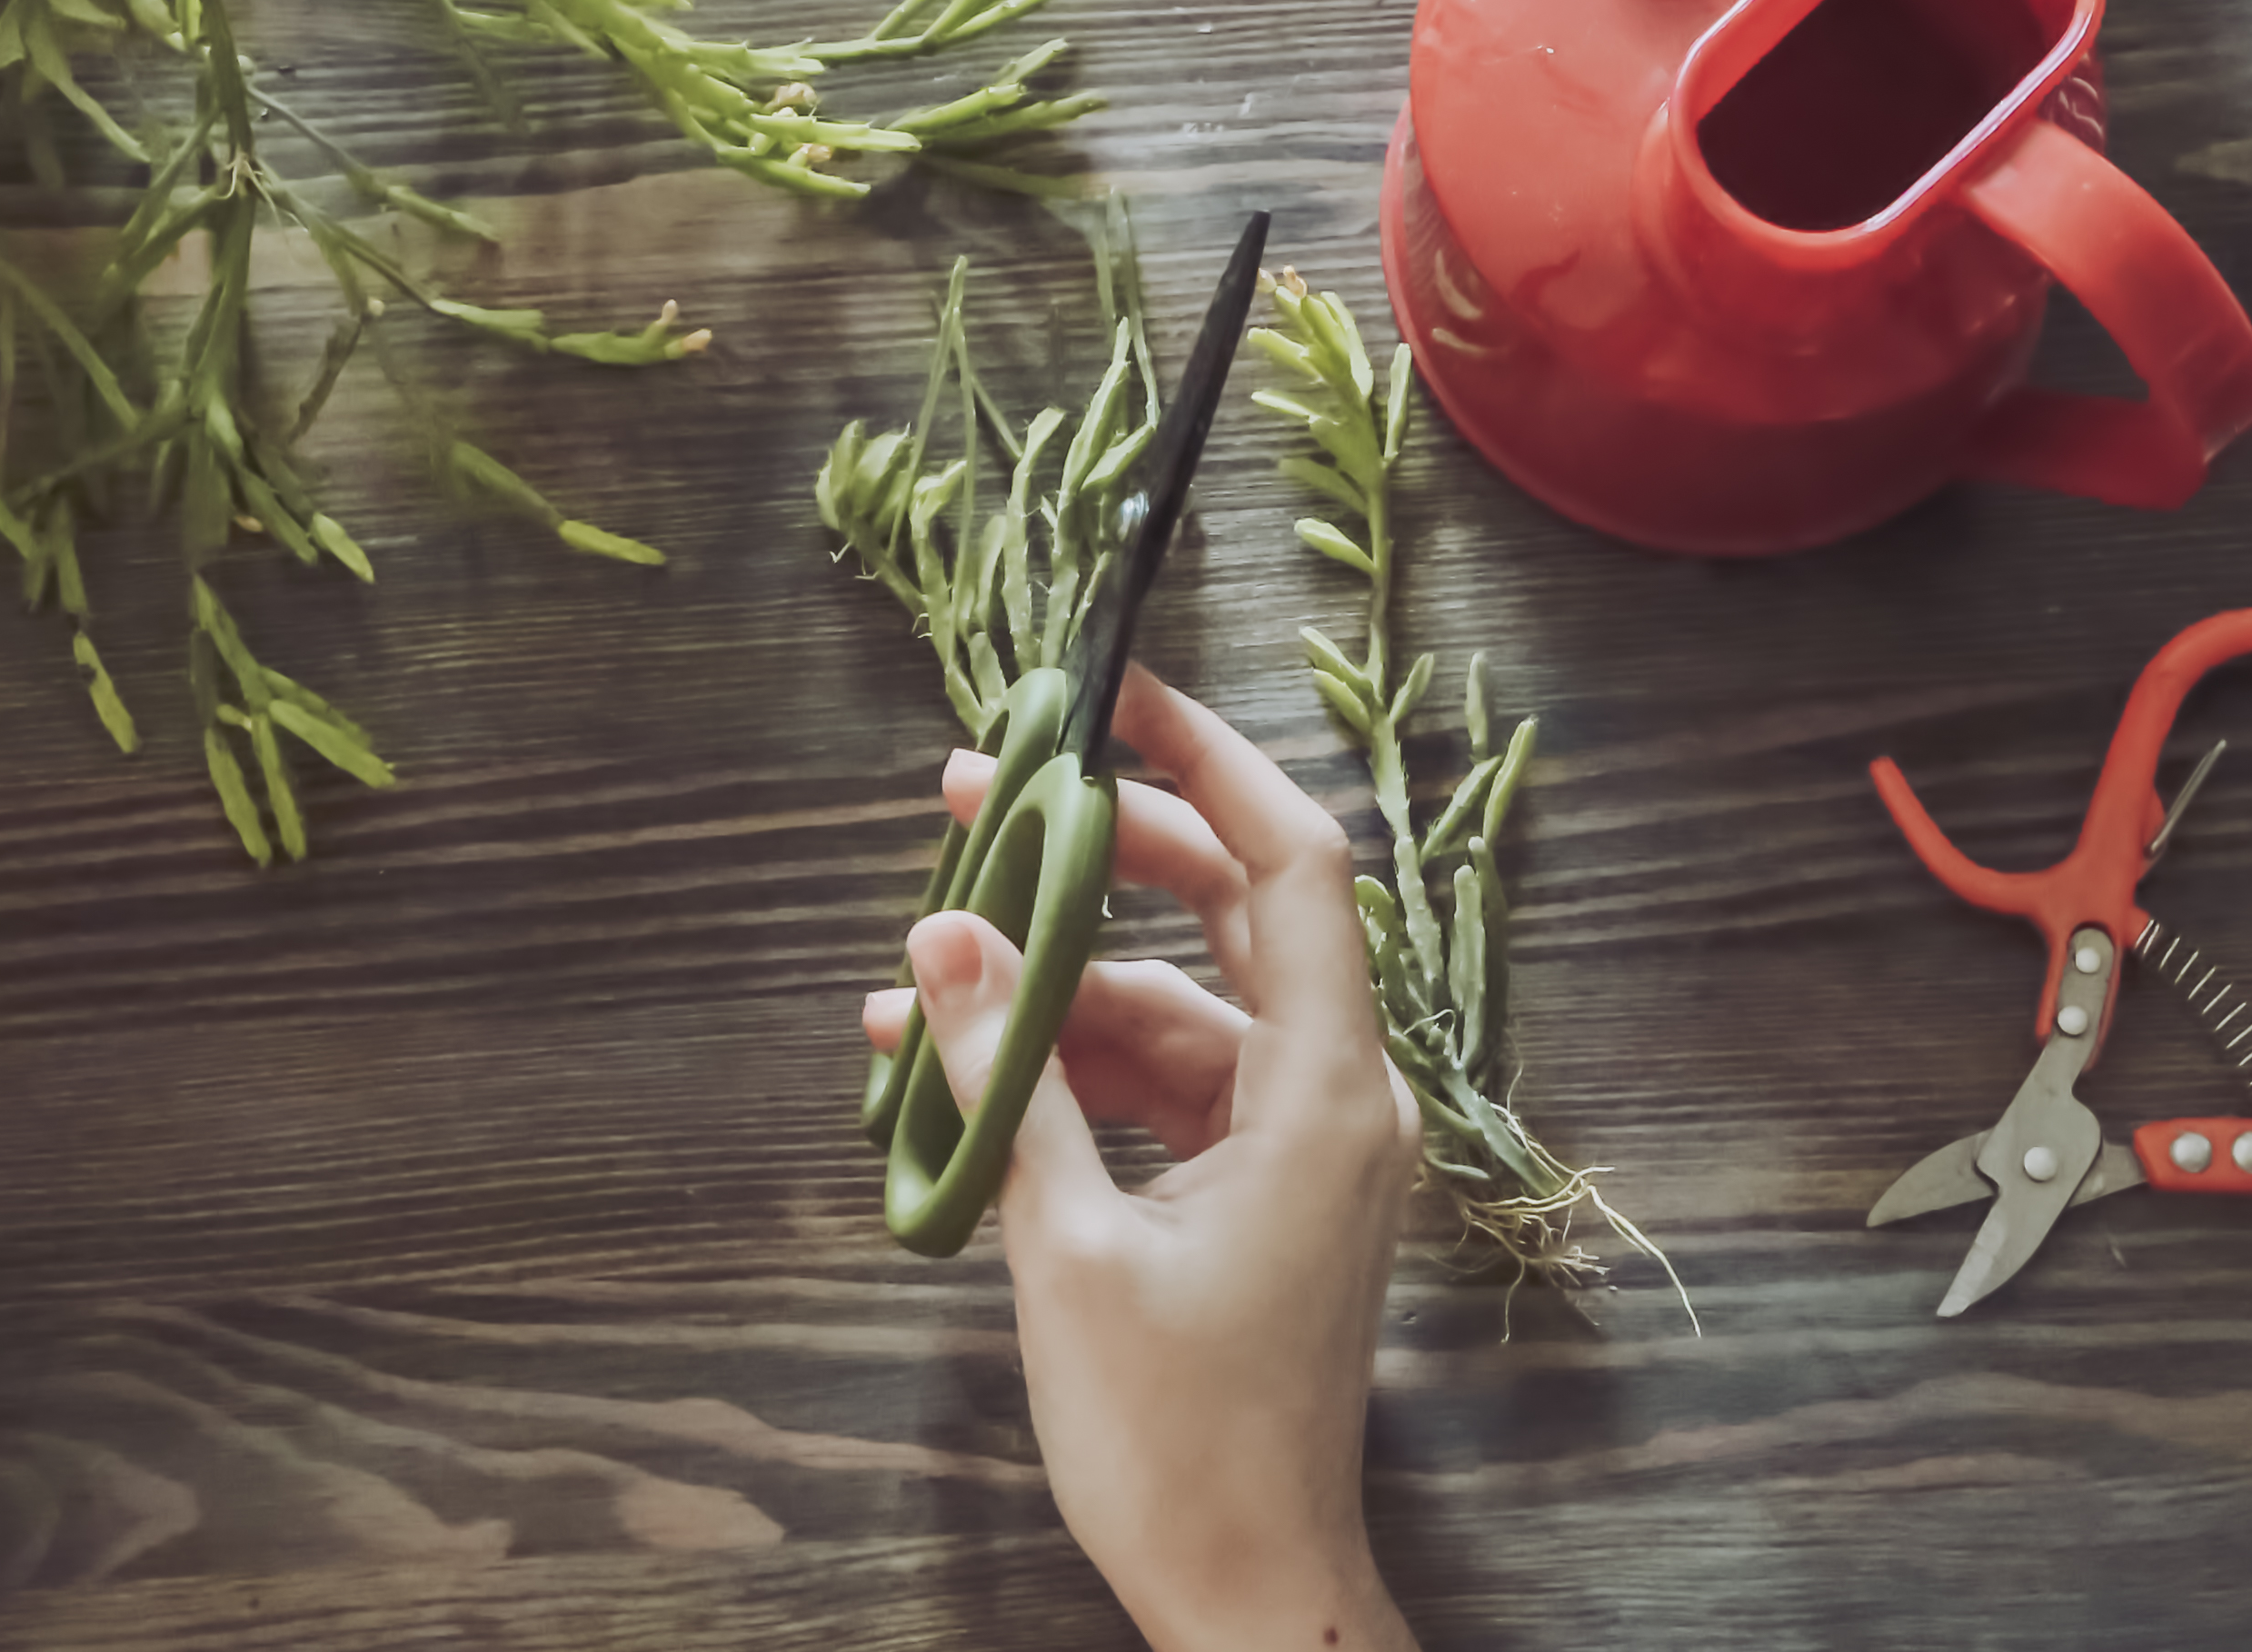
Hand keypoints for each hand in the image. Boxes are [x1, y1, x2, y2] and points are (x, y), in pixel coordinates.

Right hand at [861, 669, 1423, 1651]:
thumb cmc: (1178, 1440)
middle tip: (973, 794)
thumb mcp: (1070, 1243)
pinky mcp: (1257, 1194)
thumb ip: (1013, 1077)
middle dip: (1102, 852)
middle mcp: (1335, 1097)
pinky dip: (1072, 1065)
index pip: (1296, 862)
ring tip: (916, 960)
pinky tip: (953, 1061)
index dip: (1211, 757)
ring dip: (1055, 980)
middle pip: (1229, 915)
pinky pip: (1166, 1085)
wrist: (1245, 1589)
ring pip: (1178, 1005)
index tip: (1118, 689)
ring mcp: (1299, 1147)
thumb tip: (948, 932)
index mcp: (1328, 1091)